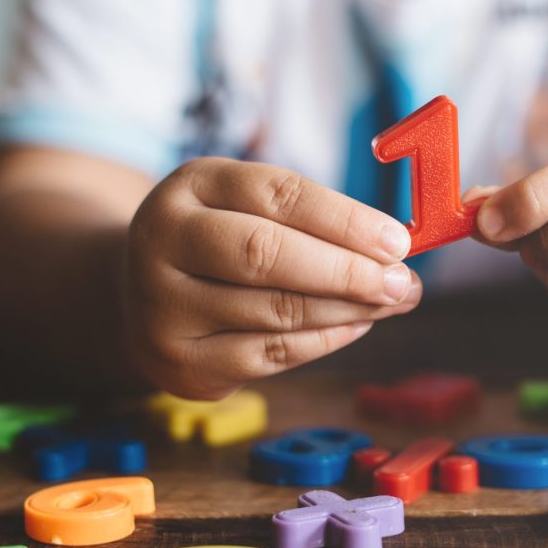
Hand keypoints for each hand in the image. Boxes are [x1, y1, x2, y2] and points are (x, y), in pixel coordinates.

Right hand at [123, 158, 419, 398]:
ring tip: (391, 302)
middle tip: (402, 282)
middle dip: (346, 271)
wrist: (145, 295)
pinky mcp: (180, 362)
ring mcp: (163, 306)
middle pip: (266, 255)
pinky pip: (269, 354)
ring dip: (347, 309)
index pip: (276, 195)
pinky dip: (323, 340)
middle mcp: (163, 241)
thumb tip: (395, 249)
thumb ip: (311, 218)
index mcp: (189, 185)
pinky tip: (356, 325)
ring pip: (275, 311)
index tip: (397, 240)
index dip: (344, 219)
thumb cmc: (220, 241)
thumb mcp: (247, 206)